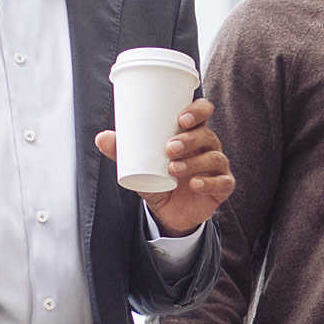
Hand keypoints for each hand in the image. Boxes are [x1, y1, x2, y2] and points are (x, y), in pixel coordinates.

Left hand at [94, 97, 233, 235]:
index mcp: (192, 133)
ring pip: (214, 158)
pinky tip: (194, 184)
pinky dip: (209, 182)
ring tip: (173, 168)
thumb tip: (101, 137)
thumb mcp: (140, 165)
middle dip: (189, 139)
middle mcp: (208, 147)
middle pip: (207, 135)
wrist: (169, 213)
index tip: (181, 117)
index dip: (197, 111)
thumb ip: (123, 152)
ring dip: (194, 161)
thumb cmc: (159, 180)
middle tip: (169, 147)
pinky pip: (222, 182)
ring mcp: (217, 167)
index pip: (203, 112)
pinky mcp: (222, 187)